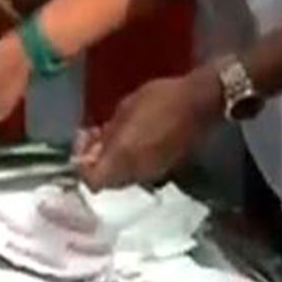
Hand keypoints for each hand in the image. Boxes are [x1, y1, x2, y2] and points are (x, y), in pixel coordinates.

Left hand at [75, 68, 221, 190]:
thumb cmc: (159, 99)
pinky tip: (130, 141)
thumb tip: (93, 149)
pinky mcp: (166, 169)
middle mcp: (138, 173)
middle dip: (95, 163)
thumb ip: (107, 134)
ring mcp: (154, 173)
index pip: (93, 181)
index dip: (81, 166)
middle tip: (93, 138)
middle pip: (107, 181)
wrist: (199, 104)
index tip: (83, 143)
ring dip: (111, 162)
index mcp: (124, 157)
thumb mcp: (124, 110)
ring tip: (110, 136)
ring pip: (122, 178)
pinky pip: (139, 173)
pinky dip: (128, 162)